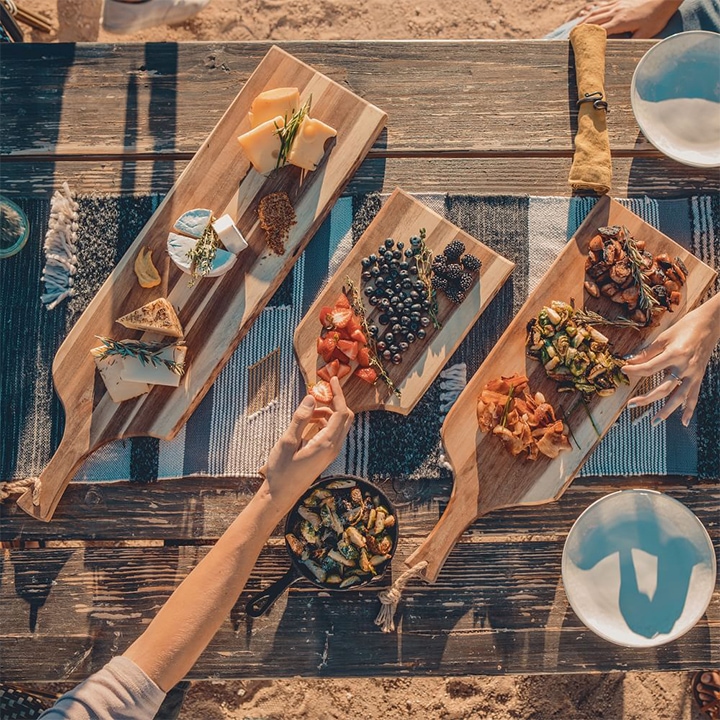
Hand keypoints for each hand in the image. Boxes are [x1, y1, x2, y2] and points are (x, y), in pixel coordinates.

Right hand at [259, 376, 353, 510]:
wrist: (280, 495)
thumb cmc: (282, 471)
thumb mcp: (287, 442)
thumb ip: (300, 418)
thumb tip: (311, 397)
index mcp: (327, 443)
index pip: (341, 412)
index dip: (338, 393)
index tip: (333, 379)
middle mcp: (334, 447)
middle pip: (345, 417)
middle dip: (335, 402)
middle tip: (318, 394)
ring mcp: (331, 452)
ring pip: (338, 425)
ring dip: (326, 412)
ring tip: (307, 411)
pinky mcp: (326, 455)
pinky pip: (332, 433)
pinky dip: (323, 422)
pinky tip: (308, 423)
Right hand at [571, 0, 681, 36]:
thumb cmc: (657, 17)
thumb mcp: (645, 34)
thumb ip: (630, 42)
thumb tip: (617, 51)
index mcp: (620, 22)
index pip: (598, 31)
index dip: (587, 38)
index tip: (577, 44)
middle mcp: (615, 12)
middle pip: (593, 20)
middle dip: (580, 29)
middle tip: (571, 37)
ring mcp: (617, 5)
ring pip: (596, 12)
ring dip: (584, 20)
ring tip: (575, 28)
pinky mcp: (620, 1)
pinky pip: (602, 6)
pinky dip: (593, 12)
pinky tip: (589, 15)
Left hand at [623, 295, 719, 425]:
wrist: (711, 323)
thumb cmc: (686, 326)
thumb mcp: (664, 336)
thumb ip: (647, 352)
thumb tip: (630, 361)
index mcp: (675, 354)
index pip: (650, 368)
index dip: (634, 370)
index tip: (623, 369)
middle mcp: (686, 367)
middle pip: (663, 388)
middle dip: (646, 398)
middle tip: (630, 404)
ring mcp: (694, 374)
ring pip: (679, 397)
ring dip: (667, 411)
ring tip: (654, 422)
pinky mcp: (699, 376)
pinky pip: (694, 396)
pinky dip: (689, 409)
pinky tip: (683, 422)